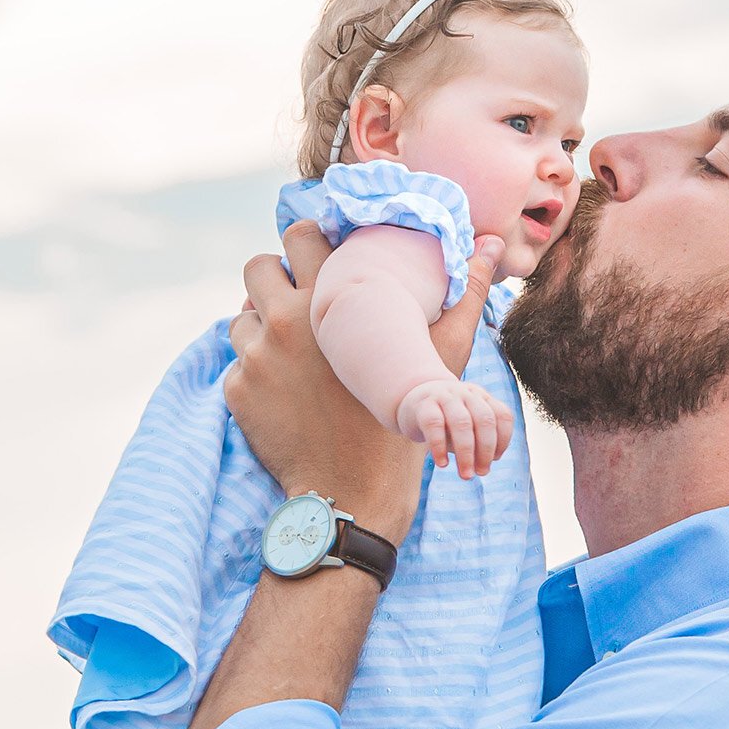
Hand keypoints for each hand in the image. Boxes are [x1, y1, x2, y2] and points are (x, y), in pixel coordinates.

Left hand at [225, 227, 501, 541]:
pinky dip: (258, 371)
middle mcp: (285, 323)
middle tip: (297, 298)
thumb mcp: (443, 354)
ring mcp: (255, 359)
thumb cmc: (405, 423)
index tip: (320, 257)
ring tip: (294, 349)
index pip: (301, 236)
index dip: (309, 243)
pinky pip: (238, 363)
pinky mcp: (238, 391)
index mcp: (330, 302)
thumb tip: (491, 242)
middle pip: (257, 267)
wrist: (355, 492)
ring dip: (262, 323)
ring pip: (242, 315)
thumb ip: (464, 293)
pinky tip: (288, 391)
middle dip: (274, 276)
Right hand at [396, 377, 517, 479]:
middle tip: (481, 473)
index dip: (503, 440)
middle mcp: (466, 393)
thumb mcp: (465, 429)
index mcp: (482, 397)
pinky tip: (442, 464)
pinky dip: (439, 447)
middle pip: (484, 419)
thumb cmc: (445, 422)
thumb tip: (482, 467)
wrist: (412, 402)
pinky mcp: (423, 404)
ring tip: (465, 474)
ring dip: (466, 453)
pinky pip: (434, 424)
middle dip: (486, 450)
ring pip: (462, 422)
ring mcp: (445, 396)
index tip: (495, 459)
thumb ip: (475, 444)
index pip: (502, 415)